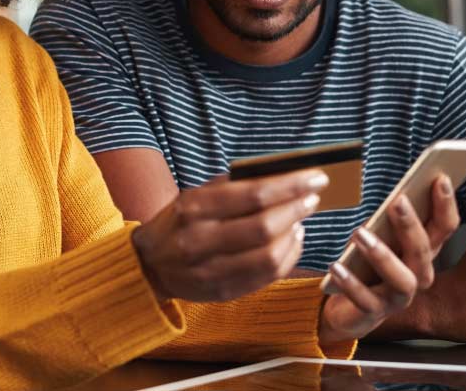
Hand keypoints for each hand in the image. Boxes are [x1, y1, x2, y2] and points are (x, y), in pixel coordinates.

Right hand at [132, 170, 327, 301]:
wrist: (150, 265)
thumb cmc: (179, 222)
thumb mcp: (195, 195)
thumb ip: (232, 185)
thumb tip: (280, 175)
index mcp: (194, 208)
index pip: (253, 195)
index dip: (290, 186)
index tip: (316, 177)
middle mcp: (200, 240)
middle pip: (263, 227)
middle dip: (296, 209)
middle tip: (313, 198)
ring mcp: (211, 270)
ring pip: (269, 256)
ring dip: (294, 235)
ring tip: (300, 219)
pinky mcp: (223, 291)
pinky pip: (267, 276)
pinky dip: (288, 256)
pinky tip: (291, 241)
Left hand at [318, 175, 459, 342]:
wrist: (348, 306)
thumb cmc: (368, 263)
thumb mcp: (380, 236)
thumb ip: (391, 218)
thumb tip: (399, 191)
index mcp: (423, 251)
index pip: (444, 227)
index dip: (446, 204)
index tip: (440, 178)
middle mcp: (418, 275)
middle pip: (424, 251)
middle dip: (412, 225)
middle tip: (397, 201)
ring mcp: (398, 297)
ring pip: (401, 279)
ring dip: (382, 255)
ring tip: (359, 233)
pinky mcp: (374, 313)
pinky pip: (365, 300)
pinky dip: (351, 283)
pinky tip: (335, 267)